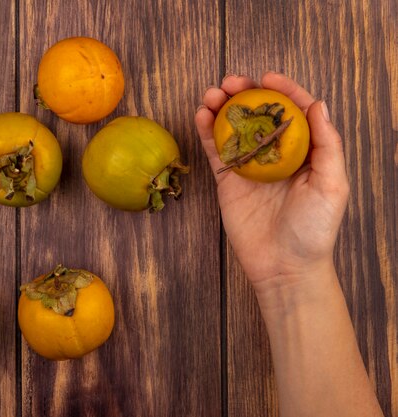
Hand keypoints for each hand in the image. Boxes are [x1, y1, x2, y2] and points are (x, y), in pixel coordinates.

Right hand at [195, 73, 349, 293]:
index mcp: (304, 152)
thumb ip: (327, 145)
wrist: (283, 266)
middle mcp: (275, 154)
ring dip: (221, 107)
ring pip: (233, 128)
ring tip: (211, 94)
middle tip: (231, 83)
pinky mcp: (228, 180)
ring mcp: (249, 166)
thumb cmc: (314, 229)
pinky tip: (201, 115)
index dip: (282, 91)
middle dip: (245, 93)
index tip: (267, 78)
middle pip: (258, 114)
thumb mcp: (332, 185)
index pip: (293, 111)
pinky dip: (207, 131)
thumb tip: (318, 104)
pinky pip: (216, 150)